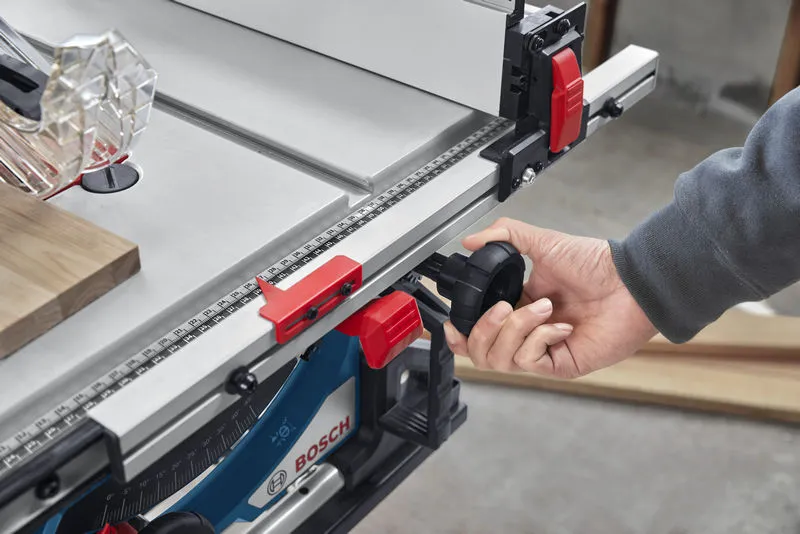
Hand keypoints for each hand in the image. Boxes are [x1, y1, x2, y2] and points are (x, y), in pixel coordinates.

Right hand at [442, 218, 656, 377]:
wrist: (629, 281)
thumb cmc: (595, 264)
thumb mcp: (542, 242)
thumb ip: (504, 235)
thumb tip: (469, 240)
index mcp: (518, 308)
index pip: (477, 333)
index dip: (460, 333)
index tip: (452, 324)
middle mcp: (527, 333)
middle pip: (481, 353)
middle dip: (484, 329)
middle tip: (505, 307)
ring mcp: (543, 351)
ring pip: (500, 360)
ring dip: (515, 329)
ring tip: (541, 308)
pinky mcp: (560, 364)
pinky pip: (529, 361)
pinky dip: (538, 338)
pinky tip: (559, 324)